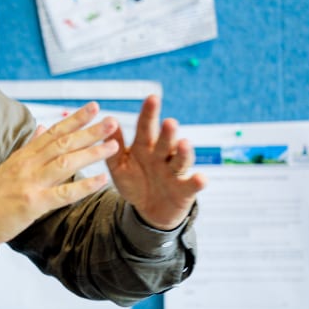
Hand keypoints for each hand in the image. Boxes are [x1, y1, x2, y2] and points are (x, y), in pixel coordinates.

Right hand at [0, 102, 118, 258]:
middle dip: (89, 130)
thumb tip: (42, 128)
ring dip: (91, 152)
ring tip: (113, 145)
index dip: (75, 119)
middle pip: (63, 142)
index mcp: (24, 155)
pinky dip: (84, 185)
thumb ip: (29, 147)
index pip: (53, 131)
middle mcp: (28, 165)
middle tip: (112, 121)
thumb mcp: (9, 166)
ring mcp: (30, 183)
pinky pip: (63, 193)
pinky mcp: (32, 203)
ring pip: (65, 162)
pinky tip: (101, 180)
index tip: (94, 107)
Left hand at [105, 95, 205, 229]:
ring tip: (183, 144)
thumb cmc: (134, 183)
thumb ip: (113, 147)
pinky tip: (201, 178)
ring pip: (181, 159)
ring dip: (183, 152)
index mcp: (144, 147)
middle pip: (165, 142)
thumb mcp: (119, 167)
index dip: (149, 114)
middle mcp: (162, 156)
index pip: (146, 128)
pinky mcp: (185, 189)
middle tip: (169, 122)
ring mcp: (174, 172)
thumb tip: (108, 121)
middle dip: (168, 133)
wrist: (148, 210)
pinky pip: (192, 184)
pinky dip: (197, 181)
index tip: (152, 98)